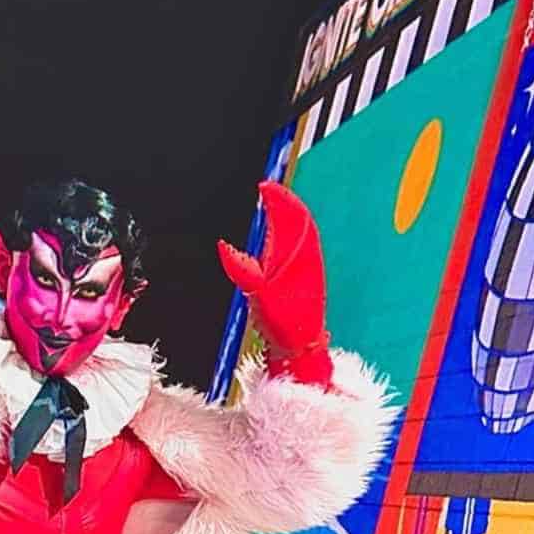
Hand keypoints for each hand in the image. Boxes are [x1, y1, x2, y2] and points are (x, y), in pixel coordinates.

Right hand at [218, 182, 331, 385]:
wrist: (302, 347)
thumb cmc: (284, 323)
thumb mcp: (258, 293)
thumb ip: (241, 268)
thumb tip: (224, 247)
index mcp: (295, 253)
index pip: (290, 213)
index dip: (278, 197)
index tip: (265, 186)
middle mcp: (305, 255)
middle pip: (297, 219)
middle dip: (283, 203)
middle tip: (270, 192)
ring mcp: (309, 266)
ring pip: (300, 232)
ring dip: (288, 218)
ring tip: (275, 208)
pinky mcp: (309, 277)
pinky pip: (302, 247)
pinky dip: (291, 235)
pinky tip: (282, 240)